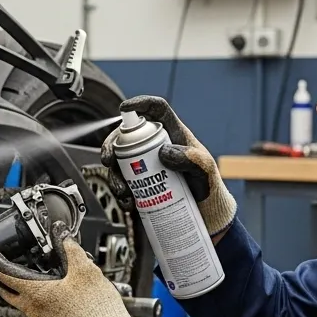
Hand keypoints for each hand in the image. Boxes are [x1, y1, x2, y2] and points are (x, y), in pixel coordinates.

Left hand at [0, 224, 149, 316]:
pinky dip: (44, 308)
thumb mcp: (85, 270)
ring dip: (29, 294)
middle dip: (4, 279)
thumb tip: (61, 234)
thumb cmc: (97, 312)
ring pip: (27, 306)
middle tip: (7, 269)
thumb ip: (69, 248)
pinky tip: (61, 303)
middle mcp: (33, 312)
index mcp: (36, 294)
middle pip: (9, 293)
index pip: (4, 275)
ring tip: (46, 283)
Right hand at [101, 95, 236, 237]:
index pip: (156, 110)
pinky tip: (128, 202)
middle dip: (110, 146)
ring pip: (119, 162)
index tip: (125, 108)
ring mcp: (145, 166)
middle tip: (109, 160)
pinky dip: (119, 193)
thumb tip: (164, 152)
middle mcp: (155, 146)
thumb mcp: (204, 169)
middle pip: (125, 137)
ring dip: (113, 175)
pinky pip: (122, 184)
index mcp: (172, 134)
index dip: (140, 103)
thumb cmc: (207, 185)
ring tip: (123, 191)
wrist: (204, 213)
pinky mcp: (139, 185)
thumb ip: (190, 158)